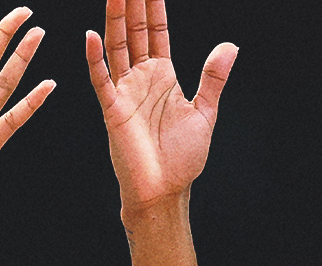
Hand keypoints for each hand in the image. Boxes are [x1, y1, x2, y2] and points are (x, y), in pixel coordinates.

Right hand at [85, 0, 237, 214]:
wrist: (165, 190)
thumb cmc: (182, 157)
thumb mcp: (205, 112)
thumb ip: (213, 78)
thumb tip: (230, 46)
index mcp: (163, 76)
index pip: (155, 32)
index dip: (153, 7)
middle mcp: (141, 78)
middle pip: (133, 31)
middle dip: (131, 4)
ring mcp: (125, 92)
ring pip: (116, 46)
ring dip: (113, 19)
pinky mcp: (113, 110)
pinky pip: (101, 80)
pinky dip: (95, 58)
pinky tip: (91, 36)